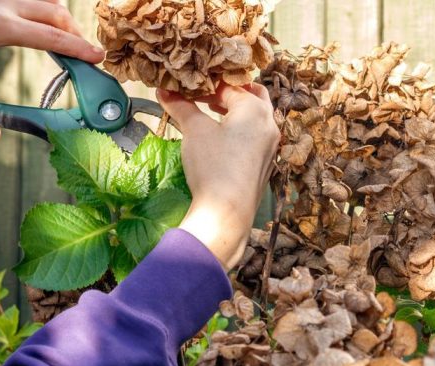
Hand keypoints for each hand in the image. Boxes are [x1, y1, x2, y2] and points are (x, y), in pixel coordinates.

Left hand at [0, 0, 103, 139]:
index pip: (52, 37)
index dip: (79, 48)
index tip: (98, 57)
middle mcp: (3, 5)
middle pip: (56, 14)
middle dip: (76, 33)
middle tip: (87, 55)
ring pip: (46, 1)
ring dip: (62, 20)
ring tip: (70, 42)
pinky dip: (47, 9)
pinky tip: (48, 24)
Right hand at [158, 84, 279, 270]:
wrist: (228, 211)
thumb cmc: (213, 164)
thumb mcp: (194, 130)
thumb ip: (180, 106)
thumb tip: (163, 90)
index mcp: (255, 109)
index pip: (229, 87)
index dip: (207, 85)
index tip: (189, 87)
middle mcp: (269, 123)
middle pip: (252, 95)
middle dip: (230, 92)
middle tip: (207, 95)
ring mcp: (271, 144)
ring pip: (257, 116)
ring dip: (236, 110)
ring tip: (212, 112)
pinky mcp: (266, 162)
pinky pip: (256, 135)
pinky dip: (242, 128)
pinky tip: (223, 138)